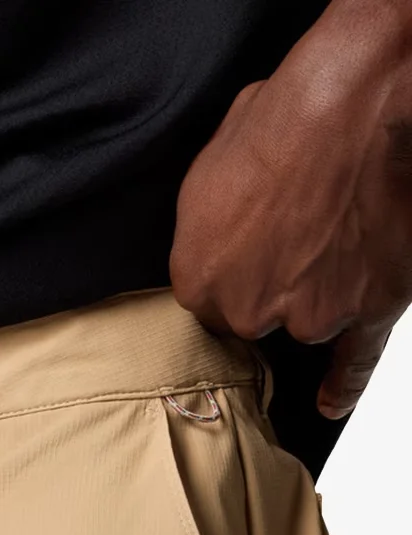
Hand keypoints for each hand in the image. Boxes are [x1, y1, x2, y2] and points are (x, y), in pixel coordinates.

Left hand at [170, 0, 411, 417]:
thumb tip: (211, 243)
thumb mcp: (207, 173)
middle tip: (297, 229)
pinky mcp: (367, 309)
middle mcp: (248, 311)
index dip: (232, 274)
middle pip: (254, 317)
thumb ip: (202, 230)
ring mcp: (310, 315)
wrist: (360, 103)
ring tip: (336, 224)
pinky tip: (331, 399)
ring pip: (308, 317)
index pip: (209, 303)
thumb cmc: (286, 122)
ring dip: (321, 283)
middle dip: (272, 281)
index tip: (248, 253)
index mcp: (198, 280)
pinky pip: (352, 362)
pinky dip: (343, 382)